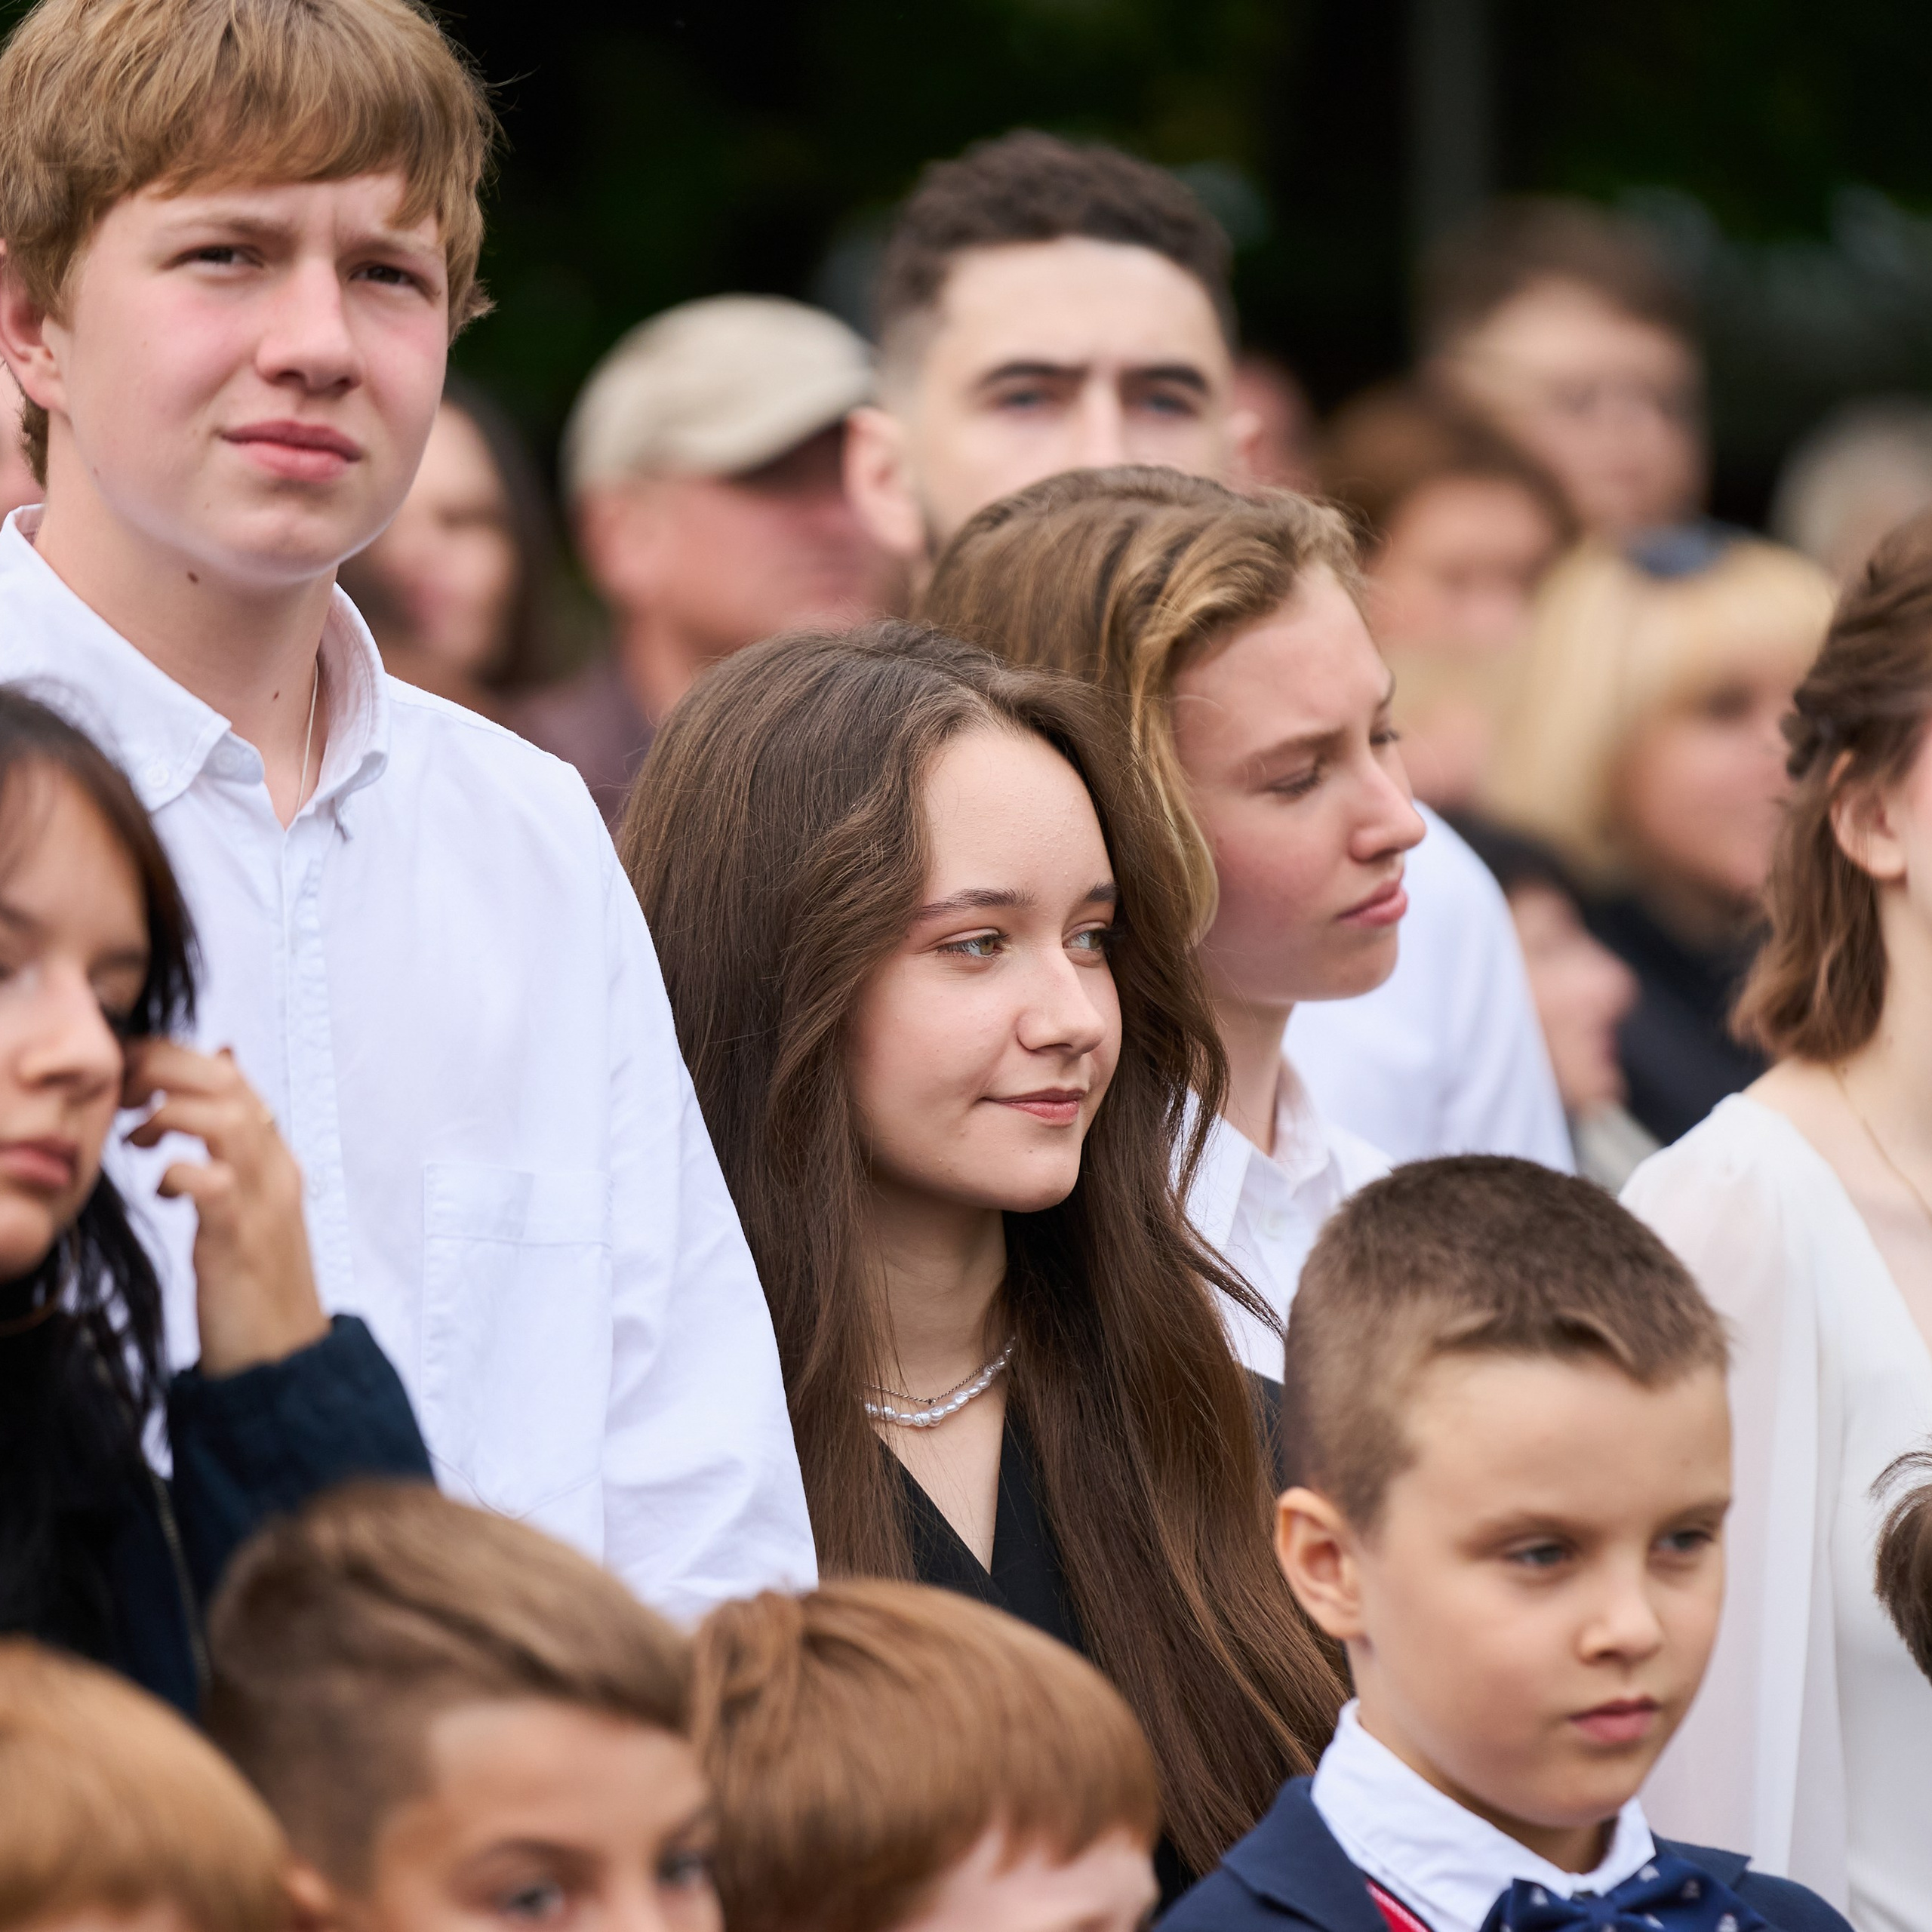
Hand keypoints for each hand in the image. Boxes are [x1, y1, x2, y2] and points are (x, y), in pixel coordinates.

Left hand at [123, 1041, 328, 1376]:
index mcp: (276, 1160)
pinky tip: (162, 1190)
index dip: (175, 1060)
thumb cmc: (255, 1282)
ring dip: (169, 1114)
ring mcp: (262, 1203)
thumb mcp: (250, 1201)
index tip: (129, 1075)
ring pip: (228, 1119)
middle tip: (122, 1092)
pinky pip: (212, 1182)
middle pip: (228, 1083)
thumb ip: (237, 1138)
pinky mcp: (239, 1241)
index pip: (232, 1077)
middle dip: (165, 1069)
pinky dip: (177, 1173)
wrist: (283, 1358)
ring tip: (138, 1138)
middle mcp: (275, 1171)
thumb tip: (223, 1061)